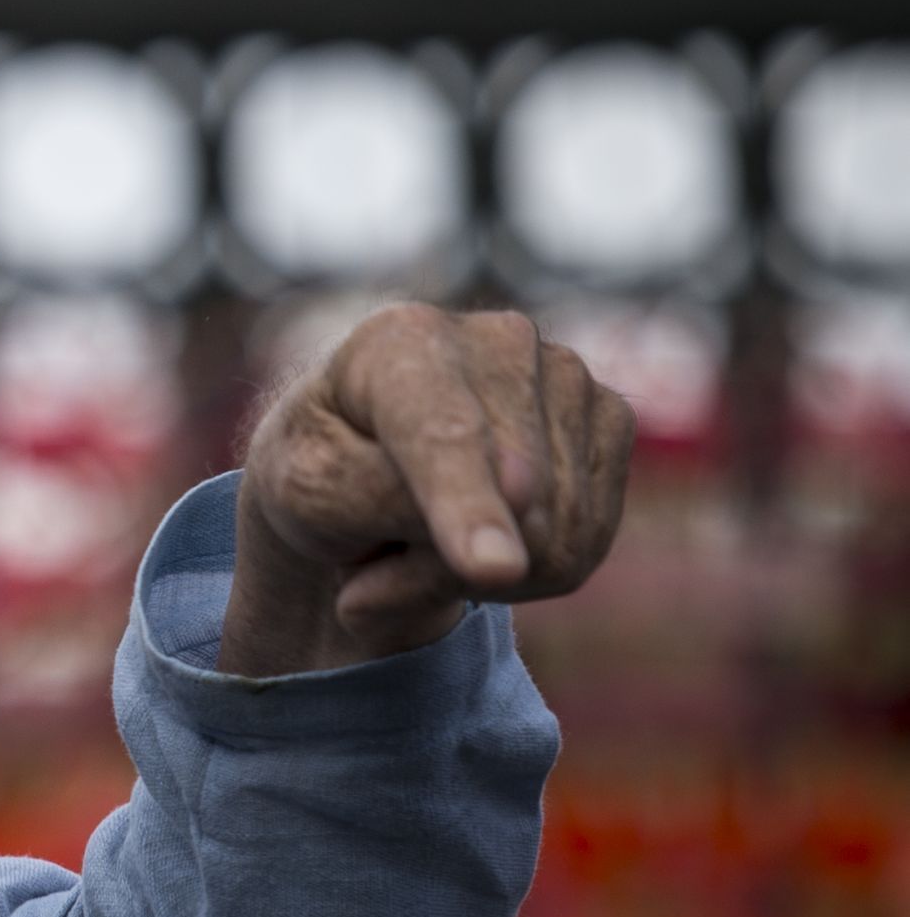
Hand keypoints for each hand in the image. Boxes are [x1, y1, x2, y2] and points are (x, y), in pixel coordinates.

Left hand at [219, 304, 632, 677]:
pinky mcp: (610, 419)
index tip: (489, 570)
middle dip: (437, 567)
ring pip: (557, 536)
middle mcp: (501, 340)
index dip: (468, 504)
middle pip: (513, 503)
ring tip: (418, 541)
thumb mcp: (306, 492)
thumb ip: (381, 507)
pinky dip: (526, 573)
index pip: (445, 436)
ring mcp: (568, 373)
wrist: (358, 455)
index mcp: (401, 339)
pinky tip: (480, 535)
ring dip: (476, 576)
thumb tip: (503, 558)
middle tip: (367, 569)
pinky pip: (585, 545)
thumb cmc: (322, 467)